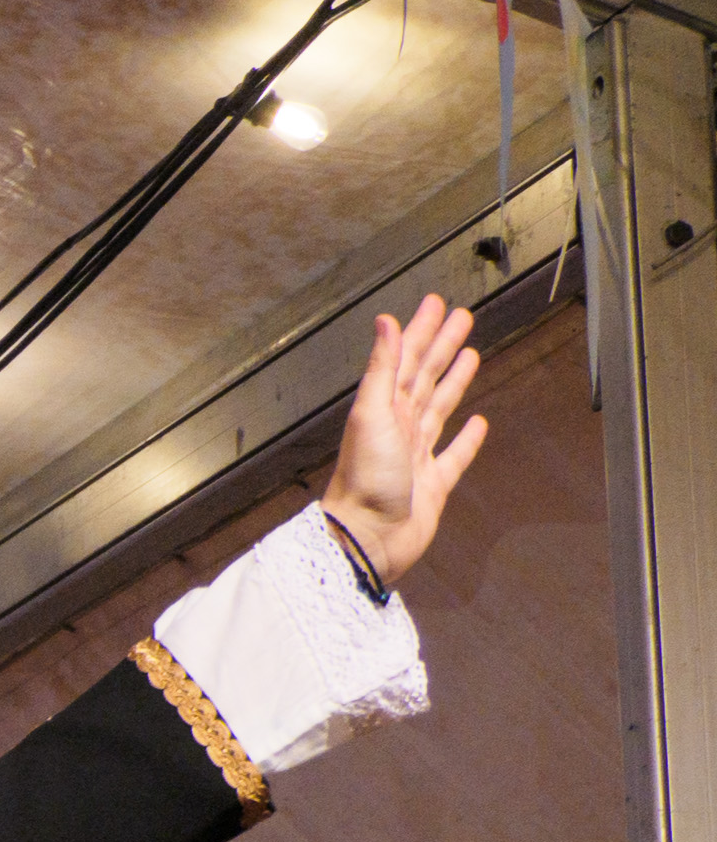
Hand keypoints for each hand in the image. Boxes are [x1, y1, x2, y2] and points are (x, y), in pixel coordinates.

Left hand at [318, 293, 487, 585]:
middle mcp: (398, 429)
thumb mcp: (371, 415)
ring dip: (453, 381)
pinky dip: (467, 439)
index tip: (435, 303)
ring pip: (439, 409)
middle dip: (441, 346)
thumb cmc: (363, 481)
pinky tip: (478, 423)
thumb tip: (384, 321)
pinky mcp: (433, 485)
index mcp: (382, 410)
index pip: (405, 359)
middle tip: (462, 317)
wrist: (367, 538)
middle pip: (424, 377)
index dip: (420, 331)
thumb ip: (381, 368)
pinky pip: (454, 457)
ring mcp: (415, 457)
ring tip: (470, 355)